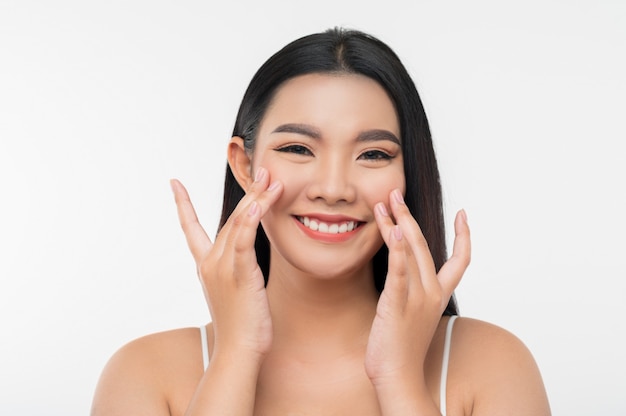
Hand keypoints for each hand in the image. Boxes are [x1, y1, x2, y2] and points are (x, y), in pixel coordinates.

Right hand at [170, 167, 282, 359]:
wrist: (238, 350)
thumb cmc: (240, 323)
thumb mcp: (233, 290)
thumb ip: (235, 269)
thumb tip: (242, 258)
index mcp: (205, 265)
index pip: (190, 228)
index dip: (183, 205)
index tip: (174, 183)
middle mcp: (210, 263)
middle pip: (229, 219)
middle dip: (248, 193)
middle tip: (262, 171)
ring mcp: (222, 268)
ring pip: (238, 225)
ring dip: (256, 199)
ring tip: (271, 180)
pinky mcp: (239, 275)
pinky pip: (243, 242)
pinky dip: (250, 222)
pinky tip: (258, 205)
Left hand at [365, 188, 469, 388]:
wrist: (398, 377)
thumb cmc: (402, 347)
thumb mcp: (414, 314)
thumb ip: (414, 291)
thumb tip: (406, 273)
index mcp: (439, 295)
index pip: (460, 261)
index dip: (464, 236)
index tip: (464, 213)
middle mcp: (432, 293)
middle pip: (423, 245)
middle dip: (408, 216)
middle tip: (395, 194)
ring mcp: (416, 299)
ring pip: (410, 252)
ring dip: (396, 224)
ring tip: (385, 203)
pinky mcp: (397, 305)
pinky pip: (399, 273)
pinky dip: (397, 252)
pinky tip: (393, 231)